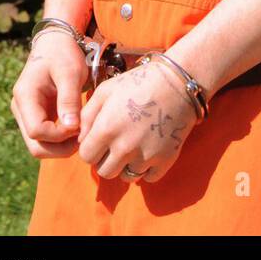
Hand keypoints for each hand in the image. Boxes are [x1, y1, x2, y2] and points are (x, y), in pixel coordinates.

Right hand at [11, 30, 89, 157]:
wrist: (55, 43)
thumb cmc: (63, 54)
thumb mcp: (70, 72)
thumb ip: (69, 99)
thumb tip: (72, 128)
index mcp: (25, 97)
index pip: (37, 130)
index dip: (60, 134)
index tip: (80, 126)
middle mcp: (20, 110)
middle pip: (35, 145)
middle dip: (60, 148)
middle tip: (85, 139)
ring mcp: (26, 115)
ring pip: (39, 144)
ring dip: (61, 146)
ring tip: (83, 134)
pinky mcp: (36, 116)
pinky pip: (46, 137)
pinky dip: (61, 139)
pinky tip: (78, 130)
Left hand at [77, 59, 199, 183]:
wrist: (179, 81)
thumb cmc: (139, 83)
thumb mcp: (106, 90)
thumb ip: (86, 115)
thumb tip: (81, 140)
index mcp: (106, 129)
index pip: (86, 157)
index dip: (92, 147)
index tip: (102, 138)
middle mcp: (124, 147)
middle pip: (104, 172)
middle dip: (108, 159)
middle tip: (119, 143)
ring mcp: (146, 155)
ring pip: (126, 177)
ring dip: (127, 165)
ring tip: (136, 146)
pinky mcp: (166, 159)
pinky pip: (149, 178)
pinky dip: (148, 168)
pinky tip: (150, 150)